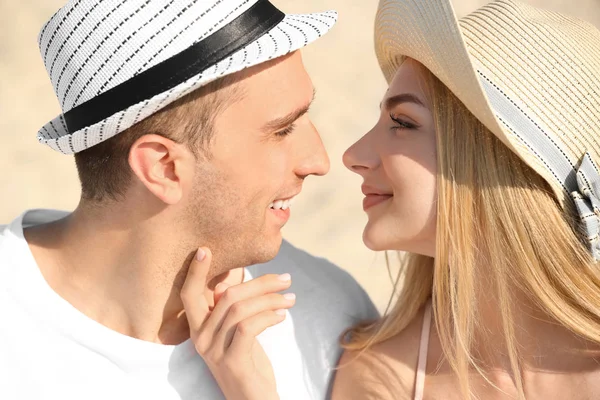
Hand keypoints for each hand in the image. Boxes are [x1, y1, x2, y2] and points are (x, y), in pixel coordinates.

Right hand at [181, 247, 293, 399]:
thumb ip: (230, 311)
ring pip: (240, 309)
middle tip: (286, 279)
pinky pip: (248, 327)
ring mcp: (214, 351)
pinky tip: (282, 316)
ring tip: (291, 298)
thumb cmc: (247, 364)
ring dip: (271, 299)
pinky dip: (268, 316)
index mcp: (198, 329)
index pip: (188, 295)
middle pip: (227, 296)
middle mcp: (200, 339)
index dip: (195, 272)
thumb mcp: (235, 335)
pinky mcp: (232, 362)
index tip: (205, 250)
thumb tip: (230, 282)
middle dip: (260, 282)